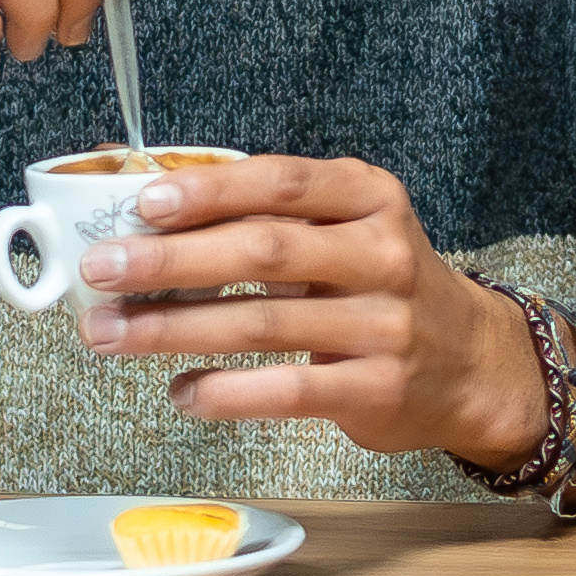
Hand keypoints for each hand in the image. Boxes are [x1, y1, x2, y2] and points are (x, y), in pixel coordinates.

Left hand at [70, 149, 547, 470]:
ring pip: (263, 323)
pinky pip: (289, 390)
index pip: (281, 182)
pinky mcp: (376, 389)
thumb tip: (149, 204)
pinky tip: (182, 392)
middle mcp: (382, 255)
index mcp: (369, 198)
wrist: (472, 363)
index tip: (144, 204)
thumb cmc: (381, 286)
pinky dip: (227, 392)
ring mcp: (385, 325)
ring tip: (112, 335)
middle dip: (171, 261)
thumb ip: (267, 214)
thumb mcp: (346, 230)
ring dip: (176, 329)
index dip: (210, 192)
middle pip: (263, 251)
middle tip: (103, 270)